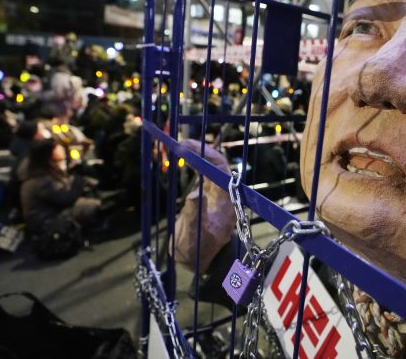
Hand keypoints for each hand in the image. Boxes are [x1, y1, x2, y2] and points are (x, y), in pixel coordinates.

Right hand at [170, 139, 235, 273]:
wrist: (202, 263)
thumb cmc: (200, 252)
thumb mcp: (196, 237)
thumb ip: (194, 216)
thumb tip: (195, 194)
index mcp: (226, 201)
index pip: (220, 169)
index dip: (206, 154)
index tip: (188, 146)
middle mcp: (223, 194)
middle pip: (215, 165)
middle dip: (200, 151)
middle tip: (180, 142)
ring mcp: (216, 195)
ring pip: (209, 168)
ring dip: (197, 156)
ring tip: (179, 146)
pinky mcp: (207, 198)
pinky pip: (203, 176)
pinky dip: (193, 165)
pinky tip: (183, 159)